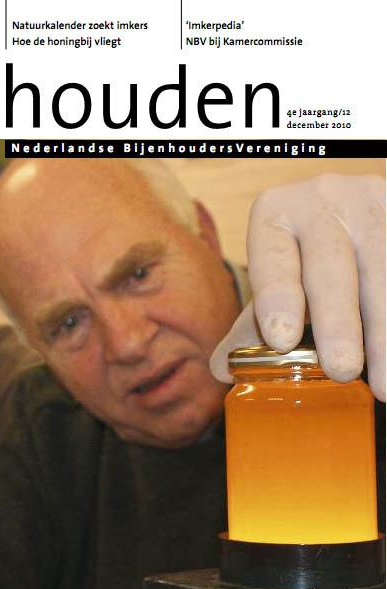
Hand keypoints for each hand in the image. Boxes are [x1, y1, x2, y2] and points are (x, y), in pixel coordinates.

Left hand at [210, 174, 385, 400]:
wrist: (352, 219)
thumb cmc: (305, 259)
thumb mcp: (276, 281)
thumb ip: (252, 325)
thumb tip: (223, 369)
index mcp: (277, 214)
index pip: (273, 257)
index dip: (276, 296)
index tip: (280, 340)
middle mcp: (324, 201)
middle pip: (330, 267)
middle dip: (336, 323)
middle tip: (339, 369)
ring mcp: (371, 205)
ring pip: (380, 273)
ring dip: (382, 333)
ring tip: (382, 382)